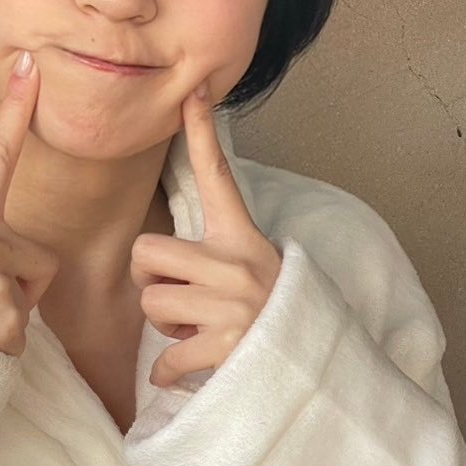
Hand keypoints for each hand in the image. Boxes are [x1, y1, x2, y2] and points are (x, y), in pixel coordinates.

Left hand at [130, 82, 282, 387]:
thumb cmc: (271, 313)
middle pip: (147, 252)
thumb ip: (210, 254)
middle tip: (179, 297)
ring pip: (151, 304)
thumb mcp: (251, 268)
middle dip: (150, 279)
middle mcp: (237, 265)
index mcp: (241, 239)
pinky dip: (168, 373)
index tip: (192, 92)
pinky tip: (192, 370)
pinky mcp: (228, 348)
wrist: (318, 369)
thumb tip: (155, 253)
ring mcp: (233, 306)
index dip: (202, 133)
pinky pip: (166, 359)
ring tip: (199, 331)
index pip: (217, 177)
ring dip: (164, 327)